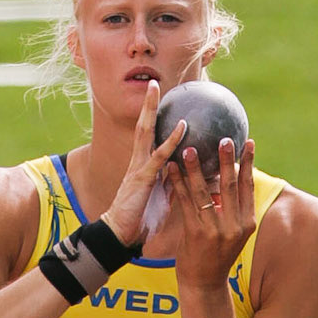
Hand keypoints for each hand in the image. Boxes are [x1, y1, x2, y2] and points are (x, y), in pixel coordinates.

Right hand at [101, 81, 188, 245]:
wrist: (121, 235)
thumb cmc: (141, 218)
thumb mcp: (163, 198)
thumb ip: (176, 183)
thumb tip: (197, 175)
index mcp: (142, 165)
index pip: (149, 135)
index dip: (153, 118)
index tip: (162, 100)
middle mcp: (139, 161)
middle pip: (143, 126)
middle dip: (147, 104)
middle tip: (153, 83)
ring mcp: (139, 167)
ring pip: (146, 131)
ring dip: (150, 108)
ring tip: (156, 87)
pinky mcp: (143, 177)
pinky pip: (159, 155)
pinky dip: (171, 139)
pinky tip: (183, 126)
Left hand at [169, 134, 255, 289]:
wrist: (203, 283)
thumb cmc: (217, 253)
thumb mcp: (233, 233)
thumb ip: (234, 208)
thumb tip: (230, 176)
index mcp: (247, 223)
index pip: (248, 187)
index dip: (249, 164)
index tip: (248, 142)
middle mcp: (234, 226)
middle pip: (230, 186)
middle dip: (226, 160)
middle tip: (223, 138)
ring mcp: (215, 231)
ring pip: (204, 193)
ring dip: (195, 168)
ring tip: (189, 148)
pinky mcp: (195, 234)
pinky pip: (186, 203)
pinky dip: (178, 183)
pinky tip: (172, 168)